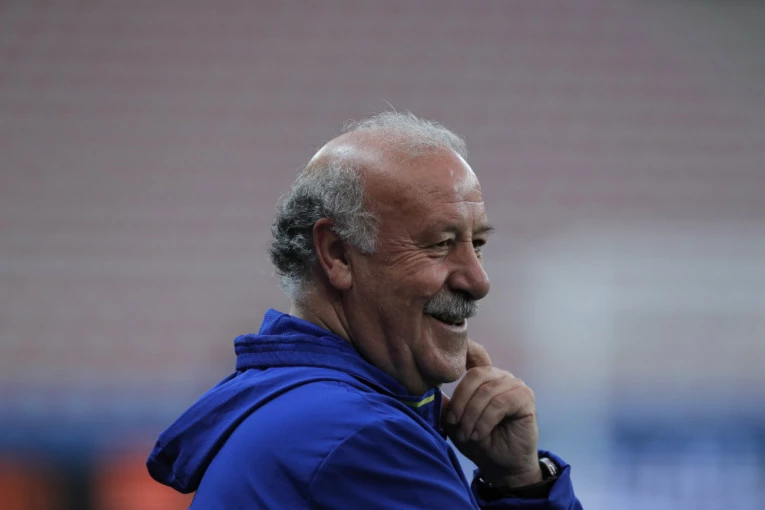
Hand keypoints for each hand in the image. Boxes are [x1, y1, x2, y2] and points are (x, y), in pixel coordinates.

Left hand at [441, 340, 541, 487]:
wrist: (503, 466)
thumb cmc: (479, 442)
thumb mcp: (455, 423)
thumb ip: (444, 405)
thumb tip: (425, 390)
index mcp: (483, 377)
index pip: (474, 354)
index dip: (465, 348)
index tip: (451, 350)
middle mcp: (500, 376)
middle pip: (475, 376)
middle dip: (460, 402)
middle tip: (453, 424)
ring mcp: (514, 385)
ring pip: (486, 391)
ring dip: (472, 416)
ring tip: (466, 435)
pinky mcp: (525, 397)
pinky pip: (500, 403)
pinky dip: (485, 420)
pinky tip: (478, 434)